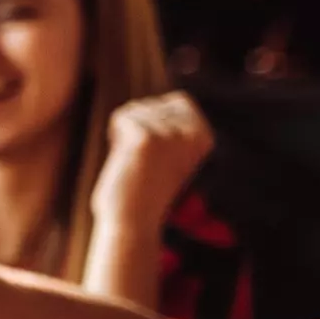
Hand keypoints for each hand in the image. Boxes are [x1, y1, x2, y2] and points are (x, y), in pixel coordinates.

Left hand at [91, 92, 212, 230]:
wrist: (133, 222)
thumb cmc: (146, 190)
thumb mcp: (173, 154)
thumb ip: (175, 127)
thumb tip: (178, 96)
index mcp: (205, 137)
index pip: (178, 100)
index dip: (155, 121)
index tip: (155, 151)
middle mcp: (193, 133)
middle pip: (152, 103)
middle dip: (137, 127)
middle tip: (141, 160)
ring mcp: (171, 134)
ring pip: (134, 110)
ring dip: (124, 134)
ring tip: (134, 162)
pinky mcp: (146, 138)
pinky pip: (120, 117)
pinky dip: (114, 136)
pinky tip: (124, 159)